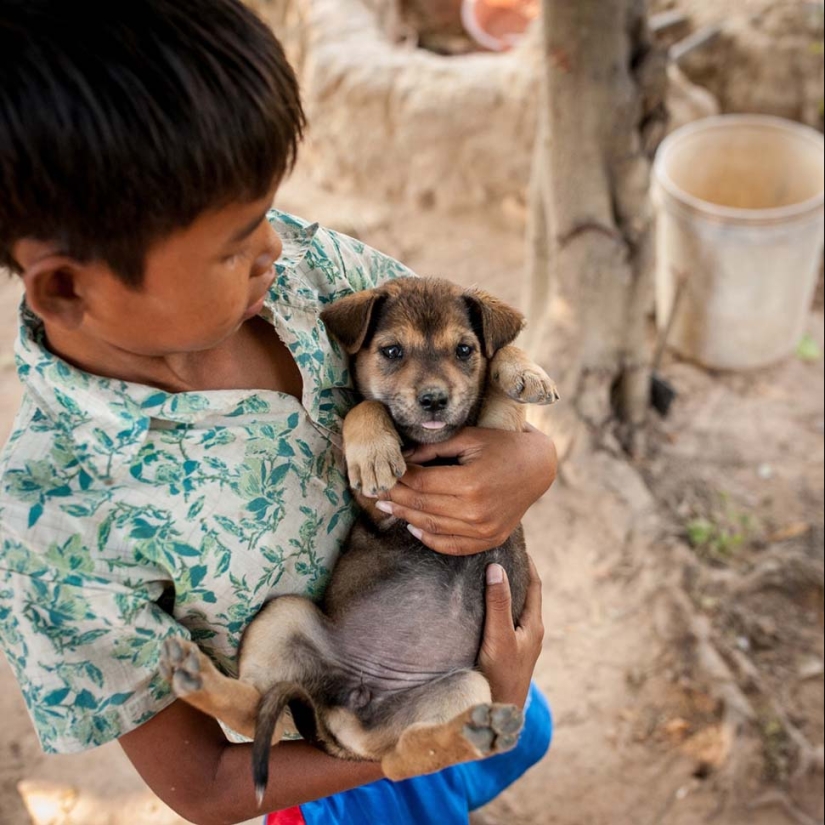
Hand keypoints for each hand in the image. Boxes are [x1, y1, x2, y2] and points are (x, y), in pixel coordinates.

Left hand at [377, 425, 556, 555]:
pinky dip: (429, 539)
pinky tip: (413, 527)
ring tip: (388, 507)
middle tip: (375, 493)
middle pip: (421, 506)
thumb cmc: (502, 445)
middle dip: (395, 498)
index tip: (384, 473)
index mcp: (471, 482)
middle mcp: (476, 511)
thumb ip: (433, 448)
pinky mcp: (489, 539)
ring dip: (405, 518)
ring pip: (431, 527)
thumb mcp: (469, 437)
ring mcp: (484, 530)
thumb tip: (401, 458)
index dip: (398, 479)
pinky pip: (451, 546)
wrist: (538, 467)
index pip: (420, 484)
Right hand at [479, 556, 543, 707]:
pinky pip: (505, 621)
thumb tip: (497, 568)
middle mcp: (530, 632)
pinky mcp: (507, 653)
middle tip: (499, 550)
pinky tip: (480, 606)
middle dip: (515, 571)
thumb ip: (498, 604)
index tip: (516, 542)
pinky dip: (497, 606)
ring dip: (505, 589)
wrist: (499, 717)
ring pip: (515, 608)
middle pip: (525, 593)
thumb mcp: (498, 637)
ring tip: (488, 571)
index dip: (527, 561)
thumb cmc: (501, 677)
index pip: (534, 584)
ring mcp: (520, 643)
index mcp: (534, 625)